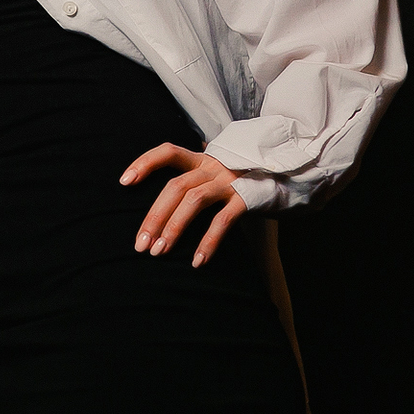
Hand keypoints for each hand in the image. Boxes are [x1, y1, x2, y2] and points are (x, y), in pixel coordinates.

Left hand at [121, 143, 246, 267]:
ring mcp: (231, 180)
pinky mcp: (247, 197)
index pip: (168, 152)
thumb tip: (161, 208)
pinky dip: (208, 241)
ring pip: (193, 201)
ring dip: (173, 228)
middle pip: (175, 186)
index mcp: (202, 159)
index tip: (124, 182)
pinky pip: (223, 220)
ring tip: (158, 252)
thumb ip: (194, 181)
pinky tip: (196, 261)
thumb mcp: (216, 175)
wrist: (290, 178)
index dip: (145, 163)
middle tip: (140, 245)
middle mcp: (214, 166)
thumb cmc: (243, 182)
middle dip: (154, 216)